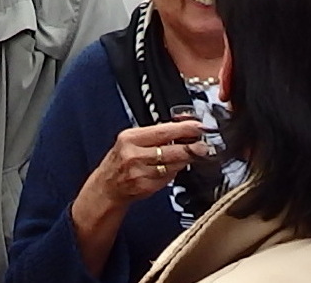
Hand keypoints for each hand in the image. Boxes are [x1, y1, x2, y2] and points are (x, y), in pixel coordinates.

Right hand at [82, 122, 209, 207]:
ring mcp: (139, 173)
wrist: (107, 187)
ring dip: (186, 160)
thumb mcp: (131, 140)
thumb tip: (183, 124)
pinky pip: (168, 177)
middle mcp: (133, 155)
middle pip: (170, 150)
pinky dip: (175, 172)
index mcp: (130, 138)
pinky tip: (177, 167)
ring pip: (172, 165)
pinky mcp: (146, 187)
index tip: (198, 127)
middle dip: (191, 147)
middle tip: (203, 145)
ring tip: (195, 154)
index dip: (184, 129)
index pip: (162, 131)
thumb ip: (156, 133)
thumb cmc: (120, 161)